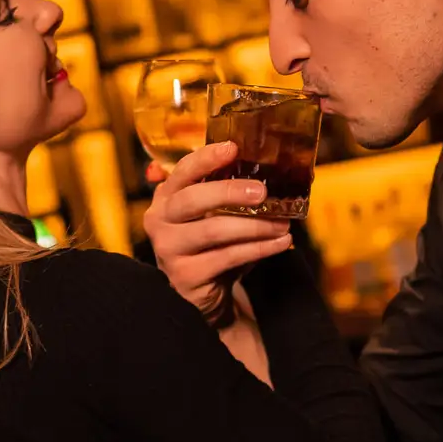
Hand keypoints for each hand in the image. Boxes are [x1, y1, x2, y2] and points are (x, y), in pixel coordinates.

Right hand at [143, 142, 292, 325]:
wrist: (201, 294)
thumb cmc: (210, 246)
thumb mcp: (211, 216)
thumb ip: (226, 195)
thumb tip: (271, 173)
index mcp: (166, 197)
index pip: (182, 171)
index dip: (206, 158)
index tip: (233, 148)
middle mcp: (159, 220)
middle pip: (193, 199)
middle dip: (229, 191)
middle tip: (262, 192)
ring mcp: (168, 249)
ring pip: (213, 230)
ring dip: (254, 225)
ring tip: (283, 224)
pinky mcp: (185, 275)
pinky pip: (228, 257)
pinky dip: (259, 249)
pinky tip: (280, 243)